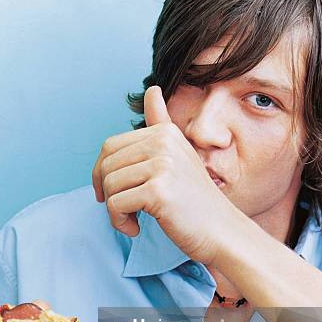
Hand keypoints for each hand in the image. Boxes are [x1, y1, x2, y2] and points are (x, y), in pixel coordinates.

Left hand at [92, 85, 232, 263]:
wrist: (220, 231)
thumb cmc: (194, 201)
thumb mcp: (178, 156)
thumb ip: (161, 125)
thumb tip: (152, 89)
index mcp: (164, 132)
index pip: (110, 146)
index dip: (101, 173)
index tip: (109, 194)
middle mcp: (163, 142)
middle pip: (106, 165)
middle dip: (107, 193)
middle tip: (124, 212)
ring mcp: (162, 165)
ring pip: (109, 185)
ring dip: (114, 211)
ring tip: (133, 221)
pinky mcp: (158, 190)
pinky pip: (115, 205)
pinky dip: (120, 222)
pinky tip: (135, 229)